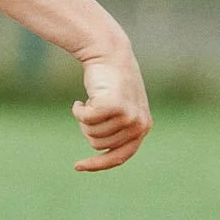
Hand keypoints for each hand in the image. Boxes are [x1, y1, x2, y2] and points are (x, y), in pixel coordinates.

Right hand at [72, 42, 150, 171]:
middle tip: (91, 107)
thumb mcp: (118, 106)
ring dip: (84, 118)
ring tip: (91, 99)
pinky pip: (85, 119)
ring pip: (91, 133)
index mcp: (142, 127)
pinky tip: (82, 99)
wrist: (108, 52)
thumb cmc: (109, 80)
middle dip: (88, 128)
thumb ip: (117, 127)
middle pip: (98, 144)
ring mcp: (128, 117)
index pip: (119, 157)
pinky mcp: (114, 107)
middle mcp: (139, 125)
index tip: (77, 166)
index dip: (97, 164)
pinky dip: (78, 110)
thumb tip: (99, 148)